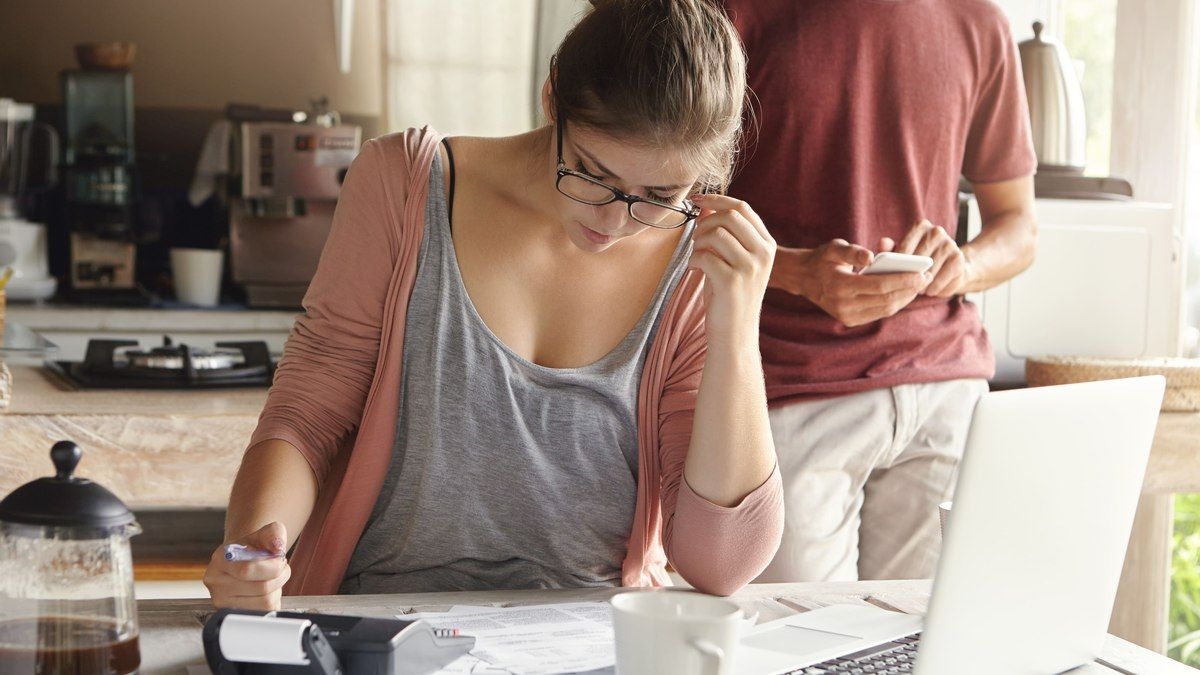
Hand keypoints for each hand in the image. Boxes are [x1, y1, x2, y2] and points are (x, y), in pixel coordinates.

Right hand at [203, 521, 290, 609]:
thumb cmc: (252, 548)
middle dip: (280, 576)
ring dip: (277, 589)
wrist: (242, 560)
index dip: (273, 566)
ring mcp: (222, 601)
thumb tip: (278, 547)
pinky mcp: (234, 614)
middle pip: (261, 588)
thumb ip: (274, 533)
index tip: (280, 559)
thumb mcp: (264, 533)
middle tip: (280, 568)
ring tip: (271, 578)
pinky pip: (265, 612)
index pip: (248, 570)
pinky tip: (266, 590)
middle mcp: (216, 582)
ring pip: (265, 602)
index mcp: (220, 560)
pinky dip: (273, 600)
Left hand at [687, 194, 775, 347]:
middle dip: (705, 222)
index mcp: (766, 245)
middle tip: (696, 239)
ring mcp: (750, 267)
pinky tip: (695, 270)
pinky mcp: (733, 281)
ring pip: (717, 233)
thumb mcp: (730, 260)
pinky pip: (704, 255)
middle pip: (730, 216)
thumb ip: (723, 233)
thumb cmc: (730, 295)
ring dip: (698, 242)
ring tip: (696, 256)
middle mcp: (763, 253)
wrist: (735, 332)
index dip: (717, 199)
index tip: (696, 200)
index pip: (743, 208)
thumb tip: (705, 207)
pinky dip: (693, 260)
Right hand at [797, 239, 927, 326]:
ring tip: (919, 285)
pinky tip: (905, 292)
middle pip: (886, 300)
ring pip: (885, 309)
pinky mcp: (850, 320)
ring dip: (905, 298)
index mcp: (839, 285)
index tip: (922, 273)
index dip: (903, 280)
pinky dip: (894, 303)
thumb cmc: (823, 259)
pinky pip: (878, 313)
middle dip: (909, 290)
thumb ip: (853, 251)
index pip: (879, 286)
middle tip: (927, 277)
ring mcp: (847, 316)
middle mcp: (843, 305)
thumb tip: (871, 256)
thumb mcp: (834, 248)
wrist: (803, 279)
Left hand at [887, 219, 975, 297]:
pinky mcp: (958, 259)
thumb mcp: (902, 253)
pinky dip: (934, 289)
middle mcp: (936, 231)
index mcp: (920, 226)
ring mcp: (950, 244)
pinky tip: (930, 291)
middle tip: (903, 287)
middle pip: (918, 259)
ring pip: (930, 271)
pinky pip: (942, 279)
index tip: (891, 275)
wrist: (950, 264)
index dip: (897, 263)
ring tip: (916, 290)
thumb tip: (882, 243)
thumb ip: (890, 249)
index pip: (905, 245)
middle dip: (910, 275)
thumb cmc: (918, 259)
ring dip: (922, 284)